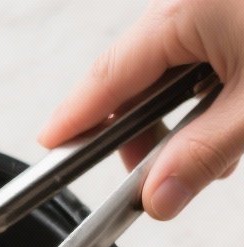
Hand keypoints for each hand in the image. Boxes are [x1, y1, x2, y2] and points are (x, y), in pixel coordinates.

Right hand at [38, 0, 243, 218]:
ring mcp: (208, 2)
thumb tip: (156, 197)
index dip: (75, 116)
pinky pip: (199, 55)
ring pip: (168, 69)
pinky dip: (203, 96)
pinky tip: (229, 123)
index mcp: (186, 8)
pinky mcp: (227, 12)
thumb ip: (203, 155)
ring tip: (214, 155)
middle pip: (135, 74)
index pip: (109, 73)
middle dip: (141, 132)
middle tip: (150, 181)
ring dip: (180, 119)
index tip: (51, 146)